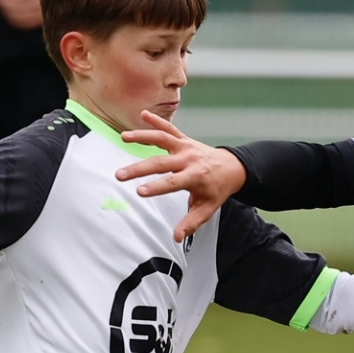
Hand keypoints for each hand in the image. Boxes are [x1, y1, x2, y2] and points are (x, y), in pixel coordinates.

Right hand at [115, 110, 246, 240]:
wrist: (232, 167)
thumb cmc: (218, 188)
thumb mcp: (208, 208)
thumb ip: (192, 222)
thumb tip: (177, 237)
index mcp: (195, 177)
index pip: (173, 182)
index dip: (156, 187)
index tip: (140, 192)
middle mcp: (189, 159)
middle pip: (161, 162)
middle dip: (140, 169)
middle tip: (121, 175)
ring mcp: (186, 146)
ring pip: (162, 139)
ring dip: (142, 137)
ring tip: (123, 138)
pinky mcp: (184, 139)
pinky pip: (169, 127)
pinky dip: (156, 120)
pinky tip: (142, 115)